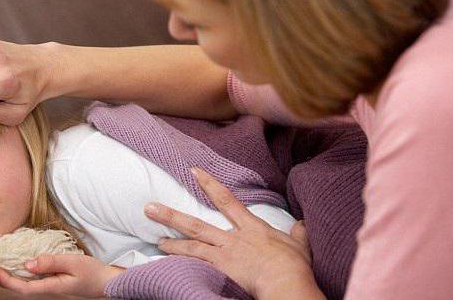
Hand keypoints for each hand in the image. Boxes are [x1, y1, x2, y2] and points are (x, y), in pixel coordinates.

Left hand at [0, 254, 123, 296]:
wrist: (106, 282)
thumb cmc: (92, 273)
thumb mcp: (74, 263)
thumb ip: (51, 262)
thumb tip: (28, 263)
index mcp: (51, 288)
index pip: (22, 287)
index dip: (6, 280)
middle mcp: (47, 290)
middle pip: (19, 288)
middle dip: (0, 281)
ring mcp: (50, 287)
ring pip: (24, 284)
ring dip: (8, 278)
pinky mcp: (53, 282)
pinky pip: (32, 280)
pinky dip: (20, 274)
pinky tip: (15, 267)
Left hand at [144, 168, 323, 299]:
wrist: (286, 281)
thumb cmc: (294, 265)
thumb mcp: (300, 245)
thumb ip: (299, 233)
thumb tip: (302, 224)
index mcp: (251, 228)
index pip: (226, 200)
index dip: (208, 184)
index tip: (193, 171)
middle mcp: (232, 238)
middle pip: (196, 224)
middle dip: (171, 215)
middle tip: (150, 207)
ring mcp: (224, 254)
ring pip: (191, 245)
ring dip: (170, 240)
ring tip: (155, 239)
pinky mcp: (221, 271)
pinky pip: (195, 265)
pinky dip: (181, 264)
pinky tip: (168, 263)